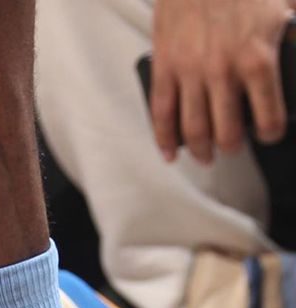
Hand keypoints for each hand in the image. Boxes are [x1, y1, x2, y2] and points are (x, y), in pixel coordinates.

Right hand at [152, 0, 295, 163]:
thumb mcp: (284, 3)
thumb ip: (294, 29)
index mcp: (258, 59)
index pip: (269, 118)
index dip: (272, 133)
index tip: (270, 134)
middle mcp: (224, 72)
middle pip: (227, 132)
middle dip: (232, 147)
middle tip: (233, 148)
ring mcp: (191, 72)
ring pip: (194, 129)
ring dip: (201, 150)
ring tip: (206, 156)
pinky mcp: (166, 66)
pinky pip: (162, 112)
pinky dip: (164, 138)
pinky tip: (170, 153)